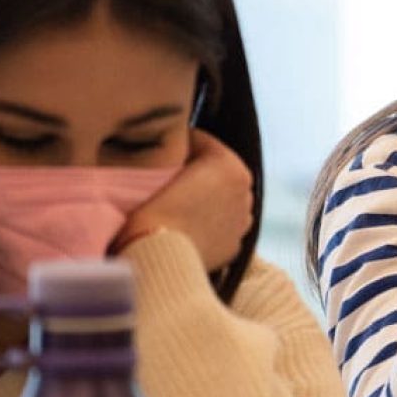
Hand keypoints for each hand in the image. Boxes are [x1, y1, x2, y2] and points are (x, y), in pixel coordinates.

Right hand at [119, 129, 253, 270]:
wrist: (156, 254)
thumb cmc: (151, 210)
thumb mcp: (159, 171)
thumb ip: (175, 157)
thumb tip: (173, 154)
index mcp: (229, 165)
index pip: (203, 142)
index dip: (181, 143)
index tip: (164, 149)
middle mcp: (245, 190)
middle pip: (220, 172)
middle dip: (199, 172)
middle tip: (170, 178)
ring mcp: (243, 220)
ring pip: (226, 200)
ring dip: (209, 199)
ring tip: (181, 205)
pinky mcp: (236, 245)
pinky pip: (224, 227)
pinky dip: (211, 225)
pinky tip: (189, 228)